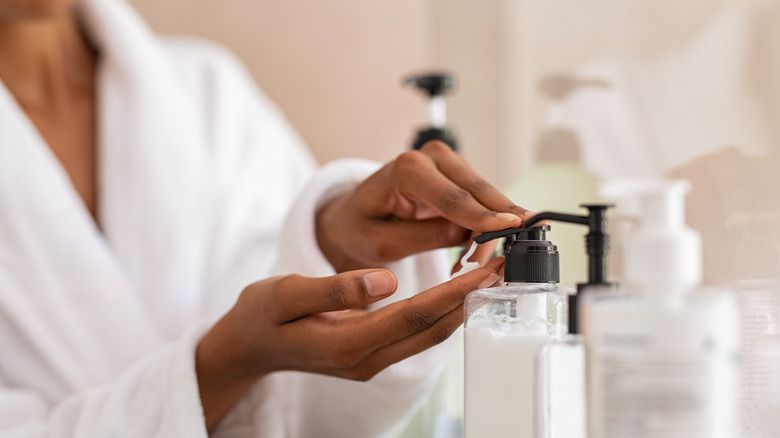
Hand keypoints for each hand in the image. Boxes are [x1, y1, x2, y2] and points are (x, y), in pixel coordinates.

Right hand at [195, 256, 503, 429]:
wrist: (249, 346)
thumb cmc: (262, 316)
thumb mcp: (283, 295)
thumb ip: (333, 289)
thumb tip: (385, 280)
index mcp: (348, 344)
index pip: (413, 316)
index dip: (452, 293)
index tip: (486, 268)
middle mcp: (367, 359)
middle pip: (431, 330)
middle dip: (471, 298)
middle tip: (504, 265)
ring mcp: (372, 361)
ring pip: (429, 334)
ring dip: (462, 305)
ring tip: (490, 272)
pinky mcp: (373, 354)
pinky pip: (417, 333)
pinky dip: (442, 310)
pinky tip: (456, 289)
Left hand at [317, 141, 533, 271]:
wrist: (352, 217)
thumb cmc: (360, 228)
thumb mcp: (383, 243)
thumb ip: (425, 238)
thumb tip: (469, 235)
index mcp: (406, 169)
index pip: (452, 197)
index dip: (483, 216)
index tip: (512, 227)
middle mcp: (431, 157)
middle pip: (478, 192)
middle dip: (496, 225)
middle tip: (509, 259)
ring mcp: (447, 163)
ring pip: (486, 198)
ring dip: (488, 232)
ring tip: (470, 265)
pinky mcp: (458, 177)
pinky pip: (482, 203)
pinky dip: (483, 228)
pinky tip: (471, 252)